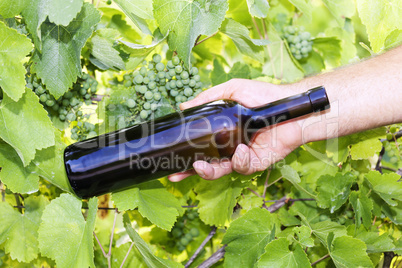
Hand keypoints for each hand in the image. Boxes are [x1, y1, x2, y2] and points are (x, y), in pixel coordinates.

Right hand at [168, 79, 308, 181]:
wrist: (290, 104)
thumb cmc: (262, 96)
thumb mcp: (232, 91)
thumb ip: (208, 98)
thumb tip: (183, 106)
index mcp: (221, 133)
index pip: (200, 147)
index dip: (185, 156)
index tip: (171, 161)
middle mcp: (229, 147)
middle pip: (207, 165)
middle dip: (190, 172)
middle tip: (177, 174)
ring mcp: (243, 156)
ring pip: (222, 171)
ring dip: (209, 171)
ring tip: (201, 165)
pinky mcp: (257, 162)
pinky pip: (243, 167)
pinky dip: (239, 160)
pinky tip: (241, 150)